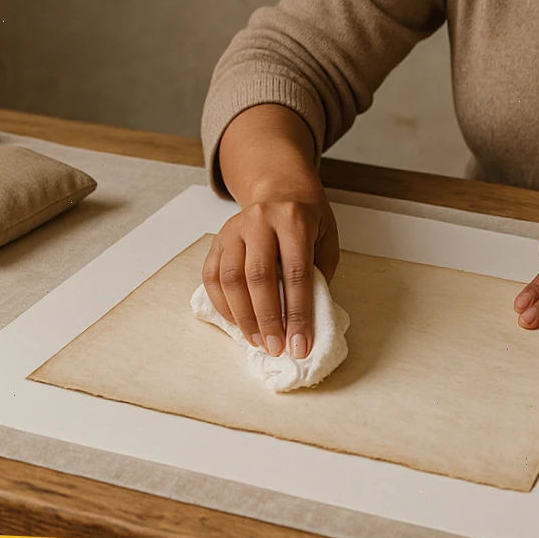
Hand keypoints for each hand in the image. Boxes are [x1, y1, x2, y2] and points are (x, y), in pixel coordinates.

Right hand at [201, 189, 339, 359]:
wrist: (280, 189)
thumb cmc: (308, 219)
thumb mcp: (327, 239)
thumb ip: (319, 274)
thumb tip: (304, 319)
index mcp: (294, 219)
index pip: (296, 273)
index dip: (298, 314)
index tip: (300, 344)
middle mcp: (260, 220)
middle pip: (258, 277)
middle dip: (267, 319)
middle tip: (276, 348)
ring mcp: (234, 228)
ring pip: (231, 278)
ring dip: (243, 317)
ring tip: (258, 341)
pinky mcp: (218, 239)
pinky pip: (212, 277)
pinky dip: (223, 305)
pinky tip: (237, 324)